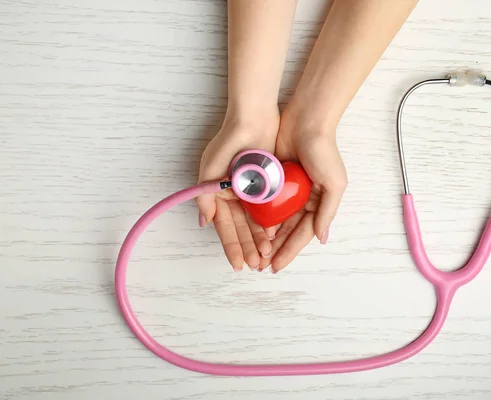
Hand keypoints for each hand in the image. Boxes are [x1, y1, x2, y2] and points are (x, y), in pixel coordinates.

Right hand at [196, 116, 278, 270]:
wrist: (254, 119)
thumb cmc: (229, 142)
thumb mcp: (210, 169)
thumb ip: (205, 197)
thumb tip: (205, 222)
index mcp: (219, 194)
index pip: (225, 227)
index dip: (231, 246)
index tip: (237, 264)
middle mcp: (234, 196)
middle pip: (241, 228)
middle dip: (248, 248)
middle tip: (256, 265)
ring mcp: (251, 191)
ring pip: (256, 222)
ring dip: (259, 240)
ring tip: (266, 257)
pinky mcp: (267, 185)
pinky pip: (268, 210)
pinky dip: (270, 224)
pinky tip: (275, 238)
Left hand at [259, 112, 347, 272]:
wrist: (306, 121)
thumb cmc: (324, 152)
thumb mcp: (334, 184)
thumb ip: (327, 212)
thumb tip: (321, 238)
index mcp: (319, 203)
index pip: (303, 234)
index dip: (290, 251)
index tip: (276, 266)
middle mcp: (304, 200)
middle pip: (287, 231)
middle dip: (276, 249)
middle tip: (261, 266)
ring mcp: (288, 190)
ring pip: (275, 220)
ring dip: (267, 238)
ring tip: (255, 253)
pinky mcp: (274, 179)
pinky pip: (266, 203)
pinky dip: (260, 217)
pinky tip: (251, 229)